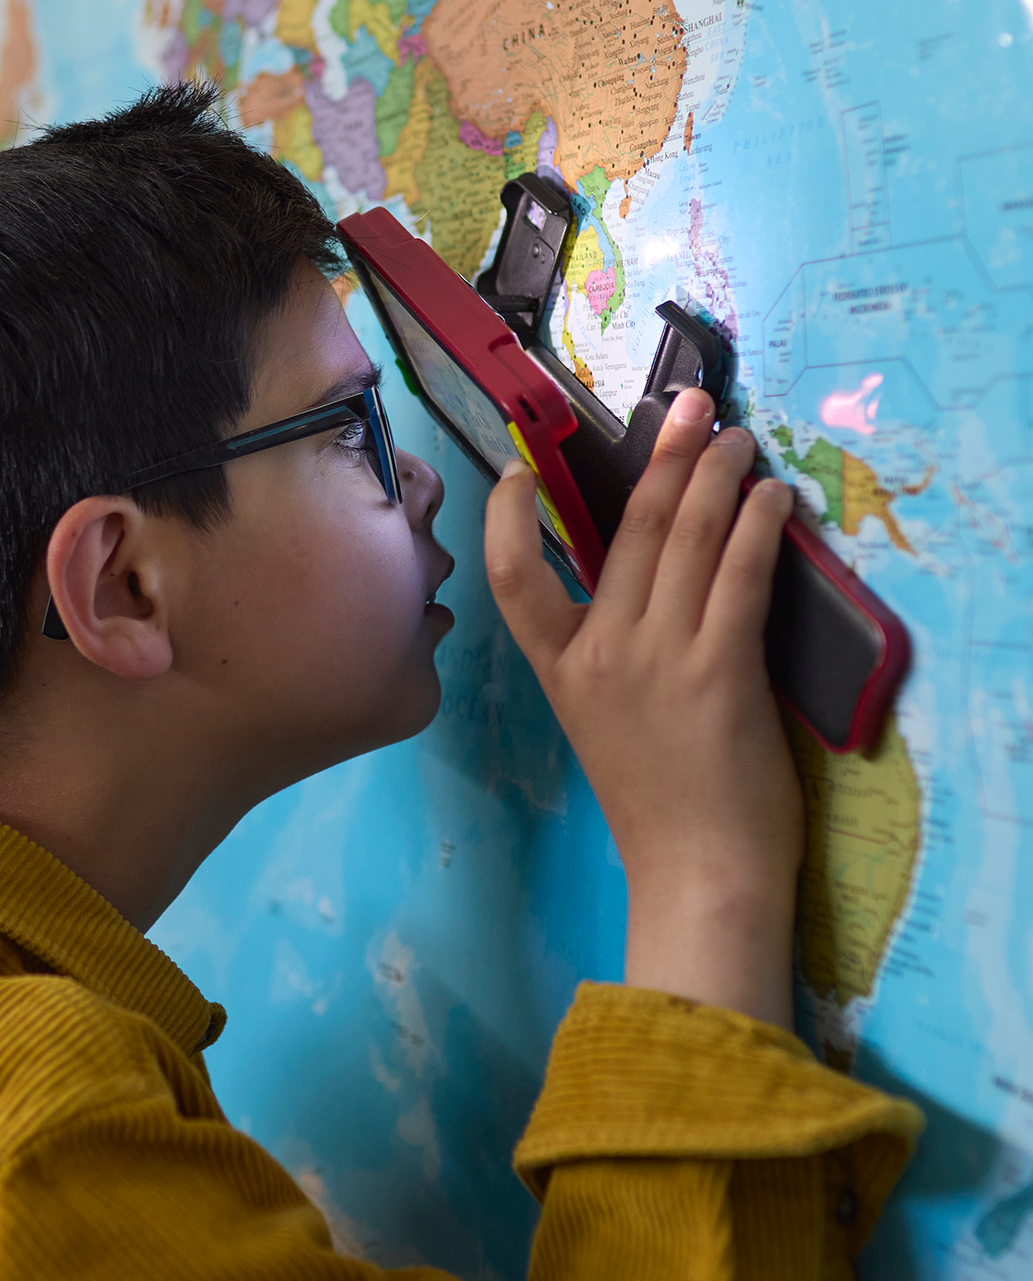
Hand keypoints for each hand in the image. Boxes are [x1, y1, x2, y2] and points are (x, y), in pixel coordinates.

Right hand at [484, 388, 801, 1027]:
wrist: (697, 874)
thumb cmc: (653, 805)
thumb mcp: (601, 722)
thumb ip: (607, 654)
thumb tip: (648, 580)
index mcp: (560, 670)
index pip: (513, 579)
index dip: (510, 518)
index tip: (524, 471)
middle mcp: (601, 652)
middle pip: (629, 531)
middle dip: (663, 457)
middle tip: (688, 405)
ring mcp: (659, 658)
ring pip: (686, 539)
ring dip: (716, 476)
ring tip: (735, 436)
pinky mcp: (721, 670)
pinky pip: (739, 576)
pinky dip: (757, 526)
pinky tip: (771, 496)